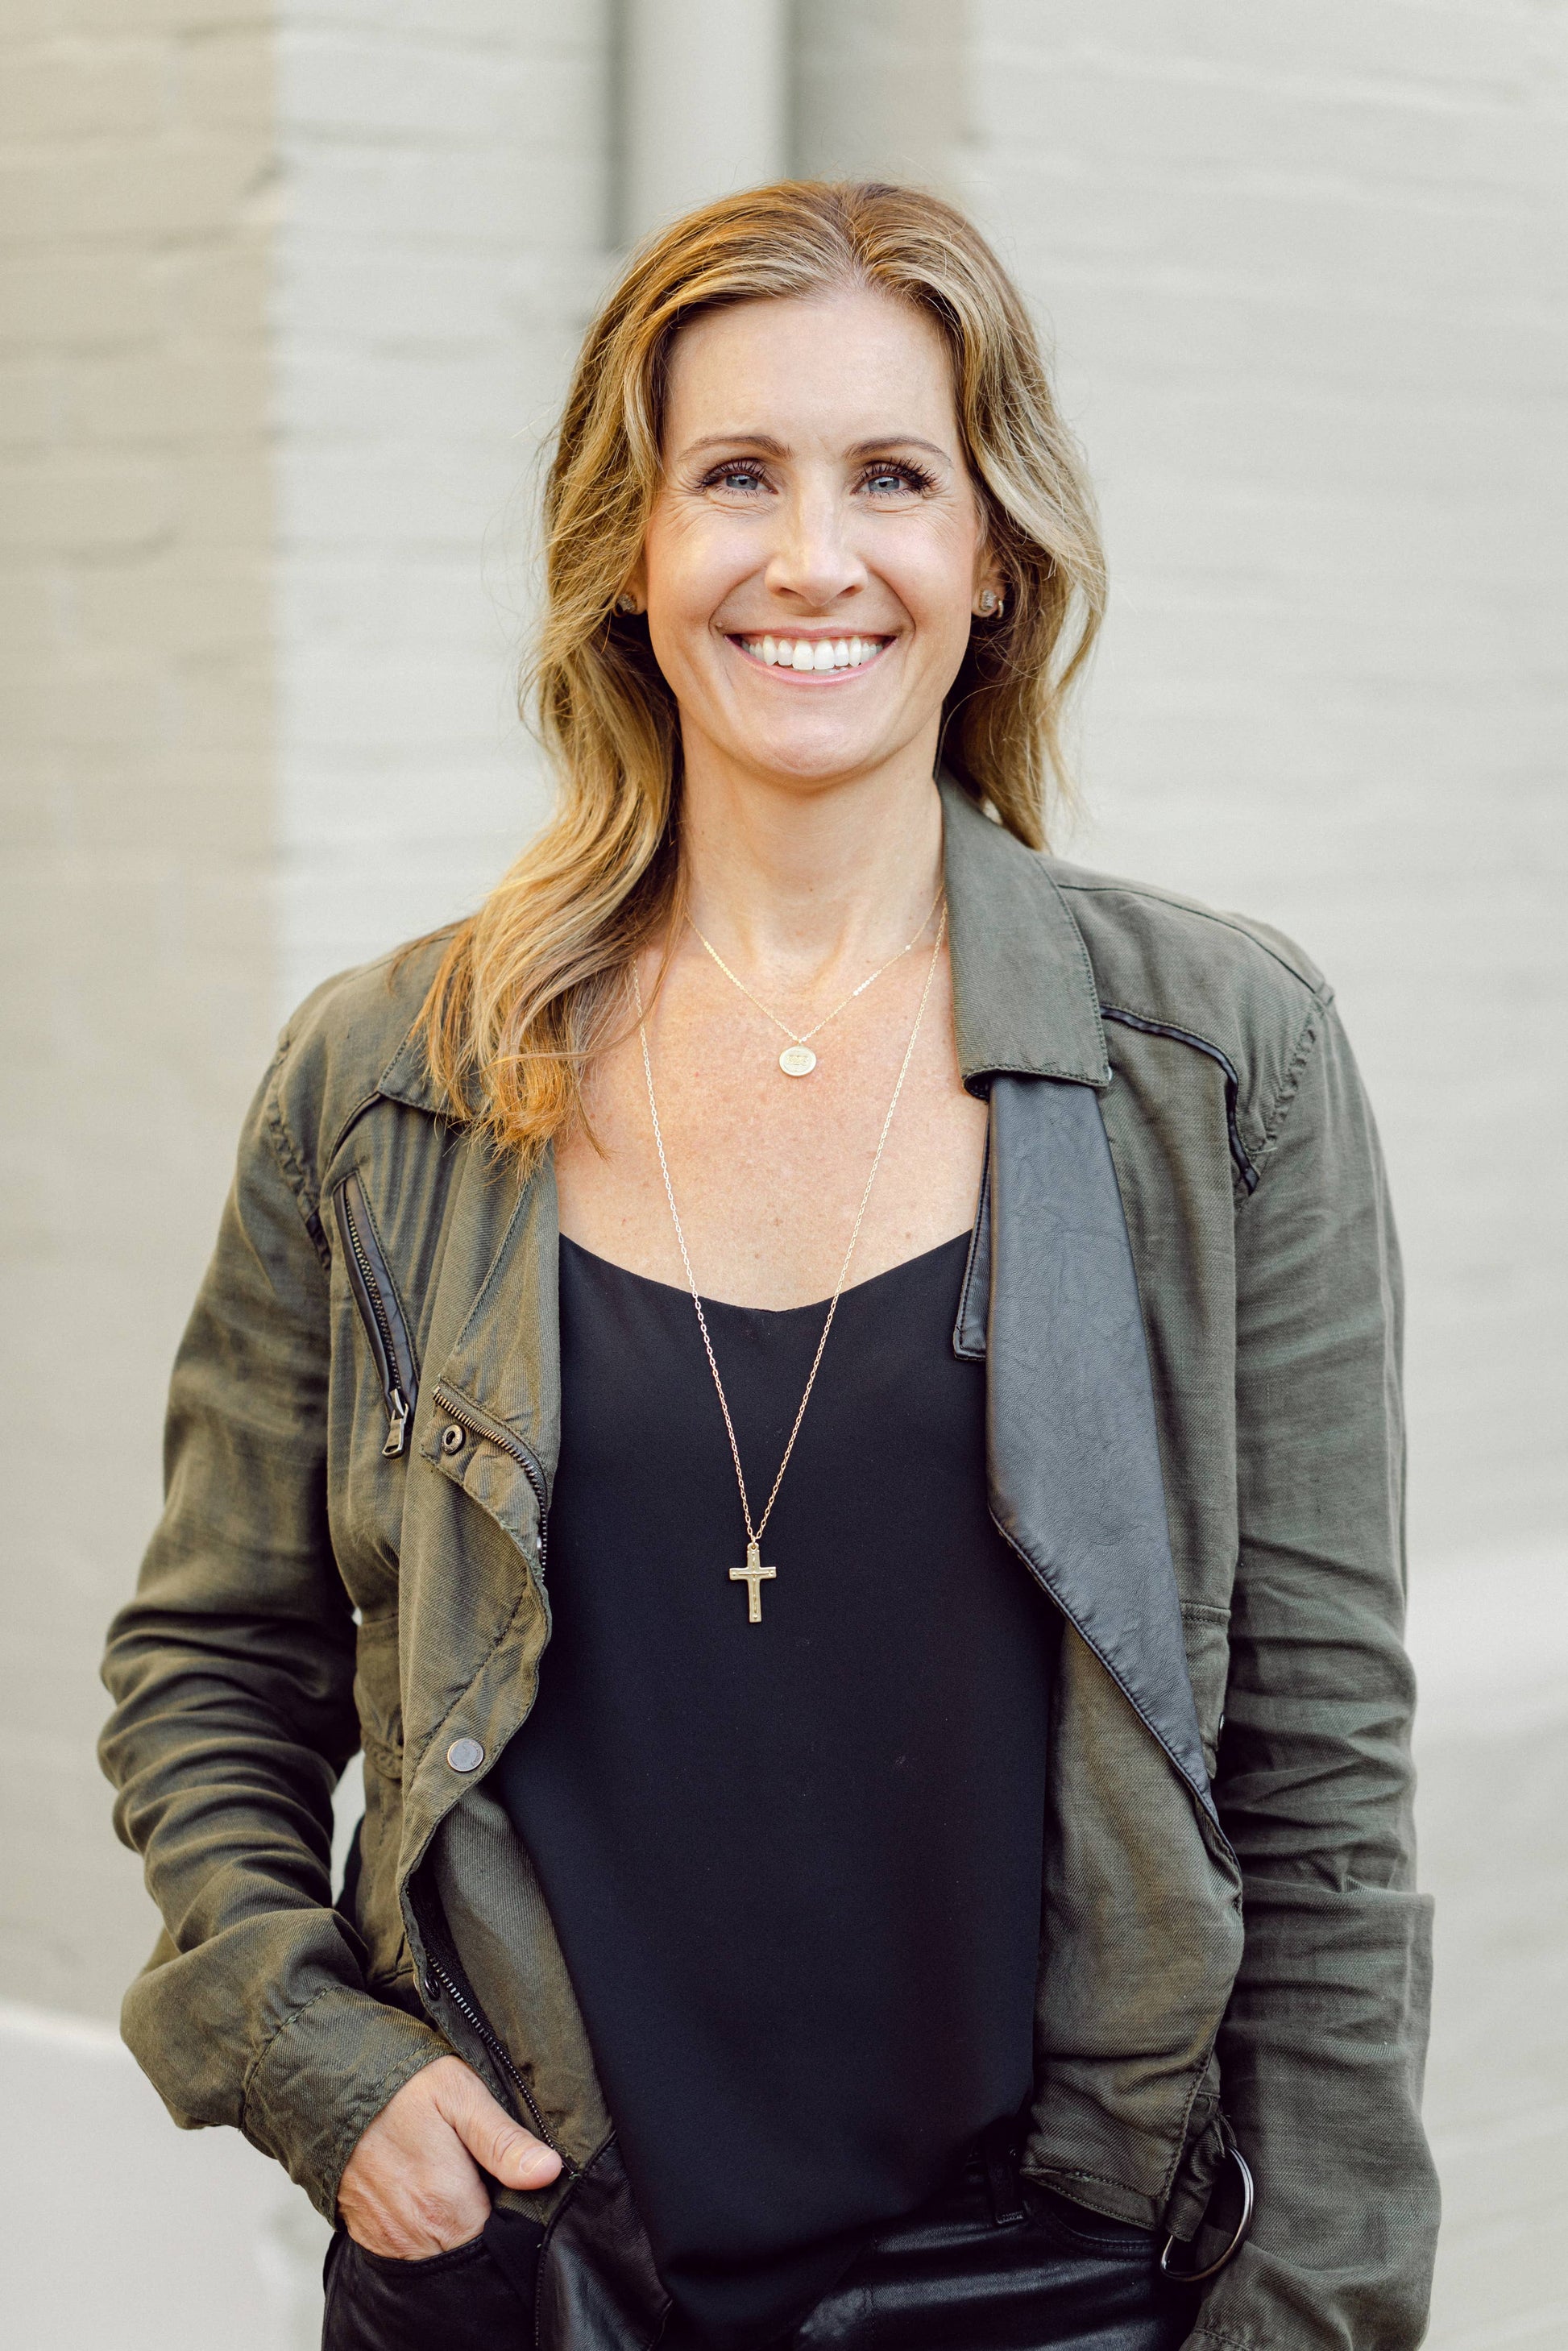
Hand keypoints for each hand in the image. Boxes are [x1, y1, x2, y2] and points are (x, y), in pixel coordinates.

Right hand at [338, 2055, 562, 2256]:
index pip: (502, 2244)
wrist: (329, 2086)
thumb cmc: (400, 2086)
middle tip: (484, 2179)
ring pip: (442, 2257)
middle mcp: (417, 2238)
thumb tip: (549, 2172)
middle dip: (486, 2226)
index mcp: (447, 2208)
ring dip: (456, 2231)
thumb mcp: (460, 2096)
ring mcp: (390, 2243)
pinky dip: (426, 2233)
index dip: (516, 2217)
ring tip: (458, 2184)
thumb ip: (504, 2141)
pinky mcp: (370, 2239)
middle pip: (471, 2253)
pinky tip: (429, 2194)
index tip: (516, 2188)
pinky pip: (410, 2253)